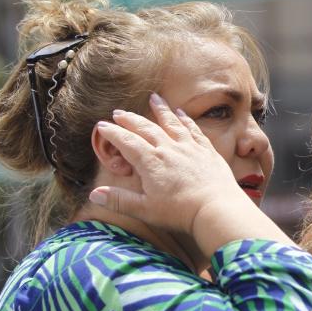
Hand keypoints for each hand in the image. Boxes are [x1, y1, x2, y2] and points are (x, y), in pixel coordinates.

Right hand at [88, 95, 290, 251]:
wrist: (217, 207)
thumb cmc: (180, 212)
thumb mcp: (144, 210)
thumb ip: (119, 200)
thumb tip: (94, 193)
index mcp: (150, 162)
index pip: (127, 141)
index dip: (113, 133)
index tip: (102, 125)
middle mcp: (169, 149)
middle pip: (146, 128)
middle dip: (130, 119)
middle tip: (119, 112)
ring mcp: (189, 147)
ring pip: (171, 123)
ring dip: (161, 110)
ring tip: (154, 98)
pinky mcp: (207, 150)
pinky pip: (193, 130)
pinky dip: (186, 120)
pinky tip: (182, 113)